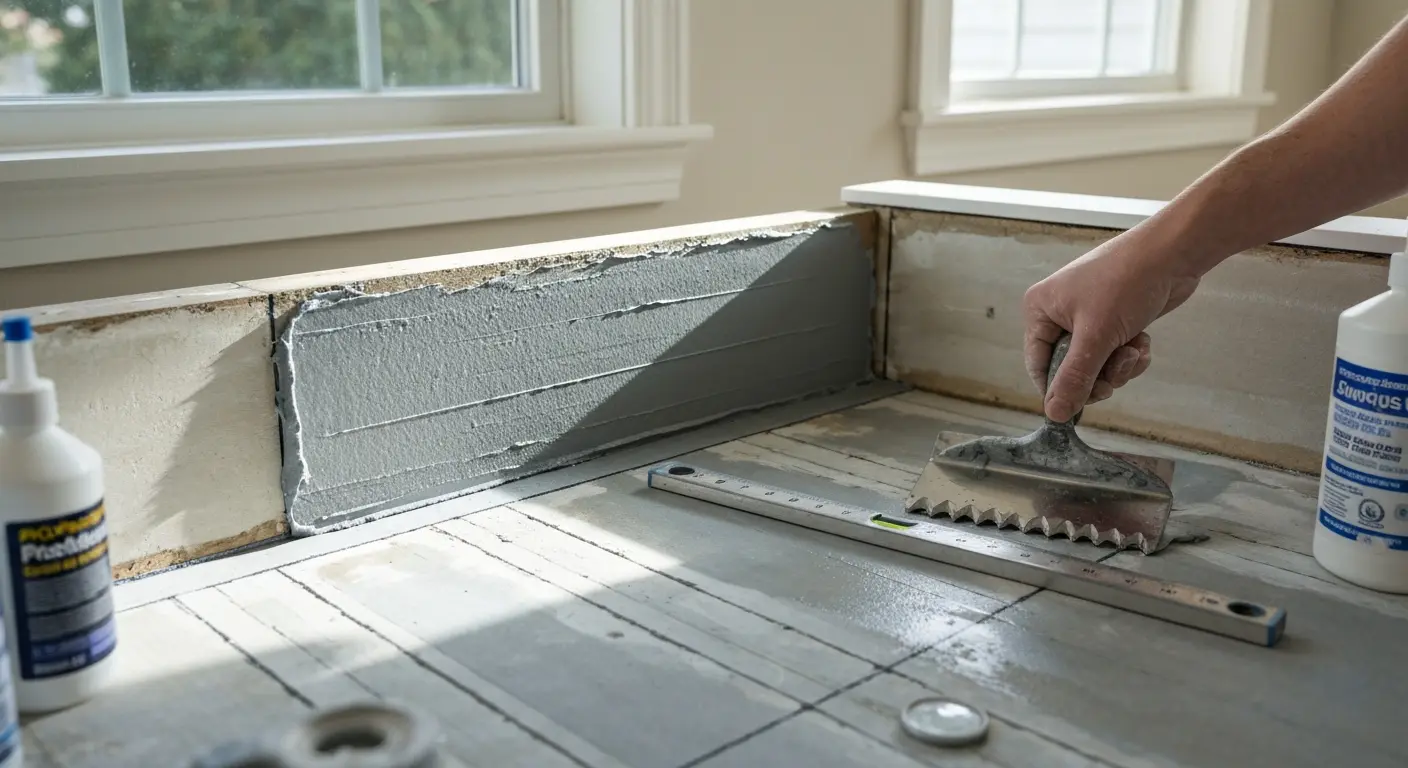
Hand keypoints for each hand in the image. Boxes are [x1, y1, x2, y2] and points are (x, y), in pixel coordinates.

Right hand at [1022, 229, 1200, 422]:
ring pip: (1096, 364)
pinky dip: (1130, 353)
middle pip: (1070, 369)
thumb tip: (1054, 414)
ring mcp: (1088, 317)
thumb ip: (1074, 378)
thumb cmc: (1126, 283)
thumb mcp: (1097, 336)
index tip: (1083, 403)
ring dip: (1120, 366)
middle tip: (1118, 370)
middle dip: (1098, 374)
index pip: (1039, 365)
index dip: (1060, 388)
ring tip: (1135, 349)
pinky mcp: (1113, 320)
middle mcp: (1059, 314)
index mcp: (1040, 311)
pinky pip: (1114, 353)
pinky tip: (1143, 342)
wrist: (1173, 253)